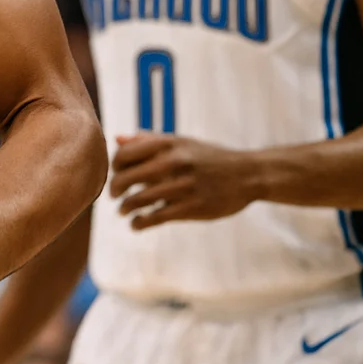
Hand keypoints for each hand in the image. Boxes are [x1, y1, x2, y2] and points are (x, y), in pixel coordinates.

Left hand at [110, 133, 259, 228]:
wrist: (248, 175)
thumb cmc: (209, 157)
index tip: (116, 175)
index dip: (114, 167)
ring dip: (124, 209)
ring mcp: (182, 186)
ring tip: (123, 212)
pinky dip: (139, 223)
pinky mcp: (192, 208)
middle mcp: (172, 163)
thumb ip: (149, 141)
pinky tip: (136, 225)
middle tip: (114, 197)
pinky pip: (156, 217)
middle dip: (114, 191)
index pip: (124, 154)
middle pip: (125, 178)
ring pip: (138, 200)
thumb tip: (118, 139)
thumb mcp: (182, 142)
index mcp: (167, 144)